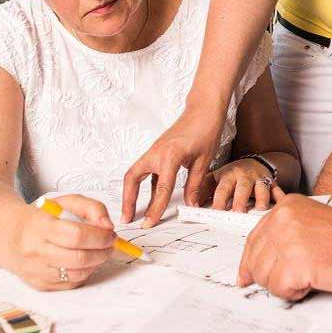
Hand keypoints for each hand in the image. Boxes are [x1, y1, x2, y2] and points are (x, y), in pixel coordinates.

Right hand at [11, 194, 115, 290]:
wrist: (9, 235)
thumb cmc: (41, 218)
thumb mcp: (65, 202)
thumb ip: (92, 207)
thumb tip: (108, 226)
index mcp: (40, 226)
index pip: (76, 235)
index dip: (99, 236)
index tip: (110, 234)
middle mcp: (35, 251)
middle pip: (79, 258)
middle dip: (102, 252)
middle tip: (109, 244)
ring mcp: (35, 271)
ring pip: (77, 274)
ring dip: (96, 263)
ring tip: (98, 252)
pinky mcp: (39, 285)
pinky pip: (70, 284)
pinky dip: (84, 273)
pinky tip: (84, 262)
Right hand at [122, 99, 224, 226]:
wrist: (204, 109)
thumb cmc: (205, 129)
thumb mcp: (204, 161)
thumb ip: (195, 185)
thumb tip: (190, 205)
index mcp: (169, 156)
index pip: (160, 189)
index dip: (154, 209)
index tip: (148, 223)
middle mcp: (156, 153)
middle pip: (132, 179)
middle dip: (127, 200)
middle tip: (126, 218)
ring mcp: (154, 150)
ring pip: (135, 174)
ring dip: (132, 192)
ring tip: (133, 211)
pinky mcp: (156, 150)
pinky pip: (146, 170)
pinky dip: (145, 184)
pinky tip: (151, 196)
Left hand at [205, 160, 276, 212]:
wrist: (252, 163)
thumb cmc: (231, 175)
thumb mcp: (215, 178)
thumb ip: (203, 190)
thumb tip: (190, 204)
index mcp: (229, 176)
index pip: (222, 189)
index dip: (219, 200)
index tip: (216, 212)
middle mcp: (244, 177)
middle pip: (242, 189)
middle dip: (240, 201)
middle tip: (237, 213)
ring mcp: (259, 179)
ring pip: (262, 188)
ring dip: (261, 198)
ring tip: (261, 209)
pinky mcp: (271, 183)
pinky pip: (278, 190)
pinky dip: (281, 197)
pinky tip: (282, 203)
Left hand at [237, 188, 331, 300]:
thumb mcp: (315, 224)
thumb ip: (288, 234)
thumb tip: (263, 258)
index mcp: (288, 207)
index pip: (254, 237)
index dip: (250, 260)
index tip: (246, 273)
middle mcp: (284, 219)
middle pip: (254, 259)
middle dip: (268, 276)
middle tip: (288, 281)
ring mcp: (288, 240)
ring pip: (264, 276)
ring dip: (285, 284)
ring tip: (309, 276)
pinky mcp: (296, 264)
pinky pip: (279, 289)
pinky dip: (295, 293)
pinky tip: (313, 282)